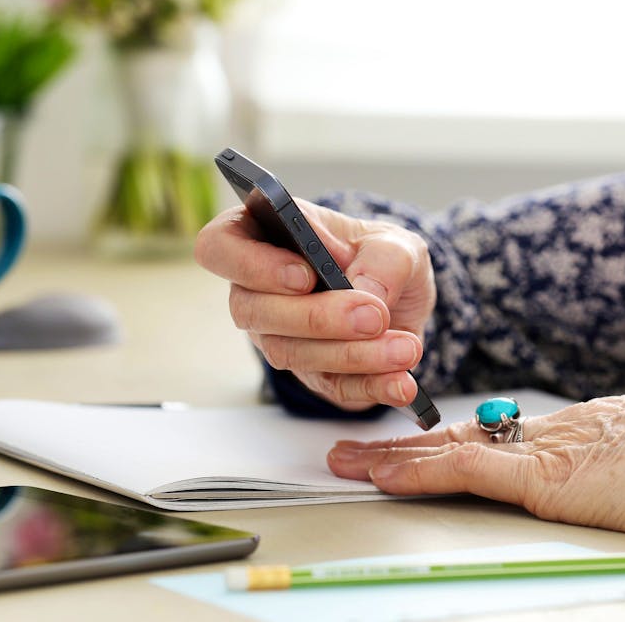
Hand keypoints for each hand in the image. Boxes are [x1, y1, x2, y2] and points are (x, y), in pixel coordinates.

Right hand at [194, 199, 435, 411]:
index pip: (220, 247)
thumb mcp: (395, 243)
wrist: (402, 298)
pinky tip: (401, 383)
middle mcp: (256, 290)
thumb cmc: (379, 256)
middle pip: (253, 311)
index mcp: (261, 236)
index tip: (303, 275)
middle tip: (373, 316)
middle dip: (316, 318)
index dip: (252, 264)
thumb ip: (384, 260)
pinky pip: (328, 387)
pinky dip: (370, 386)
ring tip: (404, 348)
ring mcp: (276, 337)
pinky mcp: (309, 374)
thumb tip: (366, 295)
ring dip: (352, 355)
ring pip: (289, 353)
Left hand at [327, 395, 624, 556]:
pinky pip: (463, 473)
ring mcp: (536, 453)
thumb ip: (609, 456)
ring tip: (349, 460)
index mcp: (570, 431)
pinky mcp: (534, 475)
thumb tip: (606, 464)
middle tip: (357, 445)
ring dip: (394, 459)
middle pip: (458, 439)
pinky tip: (384, 474)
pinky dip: (419, 473)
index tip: (416, 442)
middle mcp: (543, 434)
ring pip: (448, 451)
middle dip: (404, 445)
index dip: (447, 440)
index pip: (493, 437)